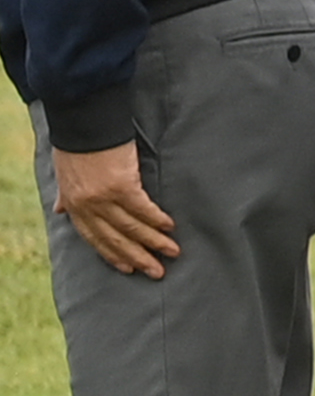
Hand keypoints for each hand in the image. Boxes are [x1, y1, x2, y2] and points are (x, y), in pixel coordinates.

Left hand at [48, 143, 174, 278]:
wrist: (83, 124)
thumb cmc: (75, 146)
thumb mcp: (64, 174)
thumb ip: (65, 195)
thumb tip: (61, 210)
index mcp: (74, 205)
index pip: (94, 238)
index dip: (112, 255)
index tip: (128, 268)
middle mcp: (88, 206)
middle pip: (115, 238)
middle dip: (138, 257)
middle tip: (156, 271)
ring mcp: (104, 197)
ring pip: (132, 227)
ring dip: (154, 241)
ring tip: (173, 252)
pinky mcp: (122, 185)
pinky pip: (143, 208)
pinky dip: (157, 219)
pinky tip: (170, 227)